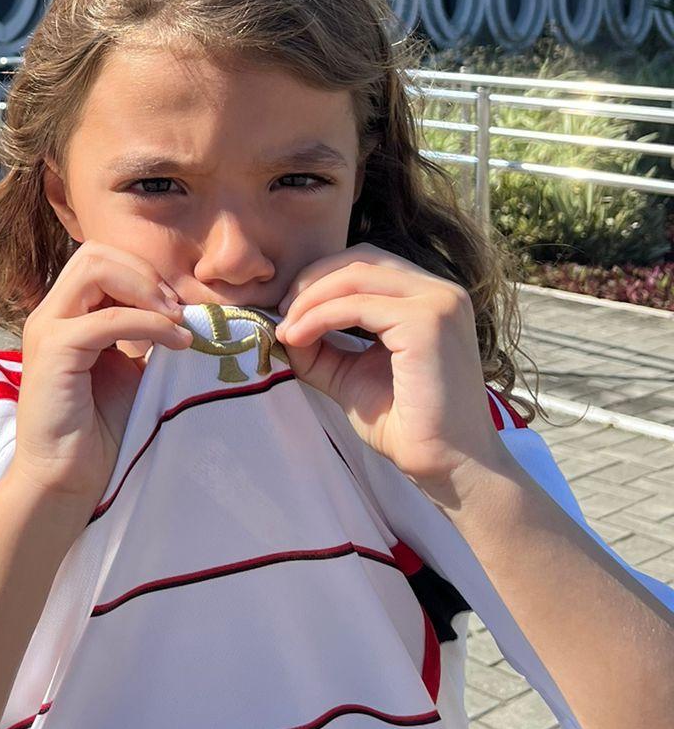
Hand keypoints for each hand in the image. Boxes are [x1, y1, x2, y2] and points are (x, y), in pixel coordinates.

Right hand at [7, 242, 193, 520]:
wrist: (67, 479)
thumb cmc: (99, 430)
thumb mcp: (127, 368)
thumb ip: (141, 334)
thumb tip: (183, 312)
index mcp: (65, 314)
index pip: (100, 259)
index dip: (142, 272)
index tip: (176, 306)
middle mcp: (50, 314)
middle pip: (95, 253)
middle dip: (143, 273)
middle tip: (175, 309)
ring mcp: (47, 329)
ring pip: (95, 269)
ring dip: (145, 289)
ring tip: (174, 320)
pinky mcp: (54, 352)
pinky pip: (106, 318)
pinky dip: (148, 324)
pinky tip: (175, 343)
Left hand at [272, 242, 506, 497]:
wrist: (447, 467)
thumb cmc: (406, 425)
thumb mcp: (351, 373)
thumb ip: (322, 344)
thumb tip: (282, 322)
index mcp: (429, 298)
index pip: (367, 265)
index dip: (321, 279)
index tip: (288, 309)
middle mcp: (440, 292)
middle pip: (360, 260)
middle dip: (312, 281)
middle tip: (281, 312)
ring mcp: (438, 303)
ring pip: (355, 276)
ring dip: (310, 298)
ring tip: (288, 329)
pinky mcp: (427, 322)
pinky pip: (356, 306)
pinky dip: (319, 316)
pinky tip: (300, 337)